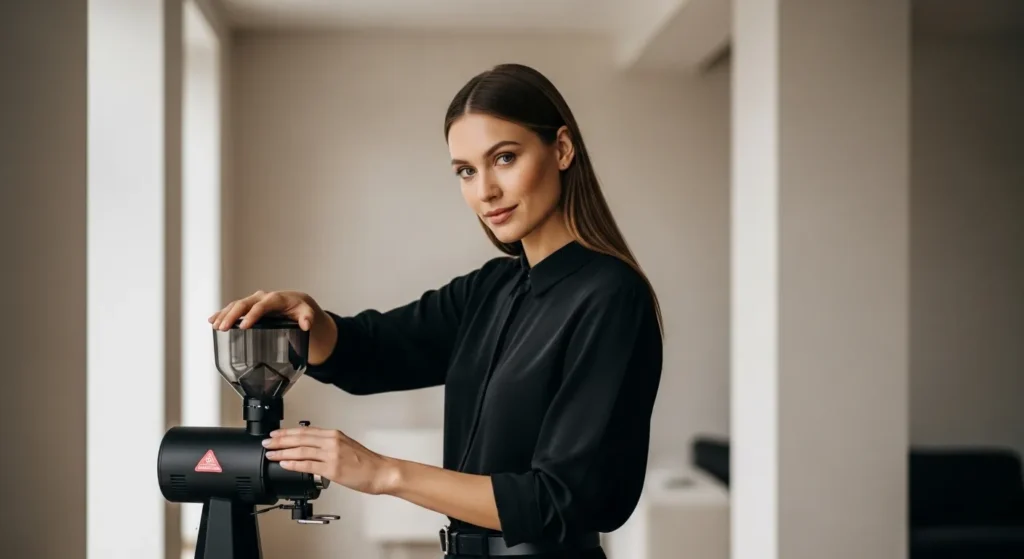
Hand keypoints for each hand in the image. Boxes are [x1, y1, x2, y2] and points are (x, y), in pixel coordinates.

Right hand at [209, 290, 321, 330]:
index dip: (252, 315)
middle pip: (244, 304)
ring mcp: (253, 300)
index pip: (262, 306)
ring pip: (235, 305)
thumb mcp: (306, 312)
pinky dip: (222, 313)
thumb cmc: (299, 308)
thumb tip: (306, 325)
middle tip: (223, 328)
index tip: (244, 326)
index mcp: (275, 299)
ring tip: (215, 326)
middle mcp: (261, 297)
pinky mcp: (247, 306)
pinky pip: (232, 308)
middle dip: (232, 316)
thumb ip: (307, 317)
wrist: (294, 302)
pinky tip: (212, 320)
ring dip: (224, 315)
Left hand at [262, 426, 398, 495]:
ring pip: (301, 450)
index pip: (305, 431)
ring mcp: (332, 455)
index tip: (275, 434)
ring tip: (271, 455)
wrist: (380, 472)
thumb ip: (328, 446)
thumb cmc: (366, 462)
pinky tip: (284, 464)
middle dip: (280, 440)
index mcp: (334, 435)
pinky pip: (308, 465)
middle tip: (267, 443)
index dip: (287, 432)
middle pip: (300, 438)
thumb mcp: (346, 447)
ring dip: (283, 452)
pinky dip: (294, 464)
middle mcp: (332, 441)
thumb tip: (311, 451)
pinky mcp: (332, 469)